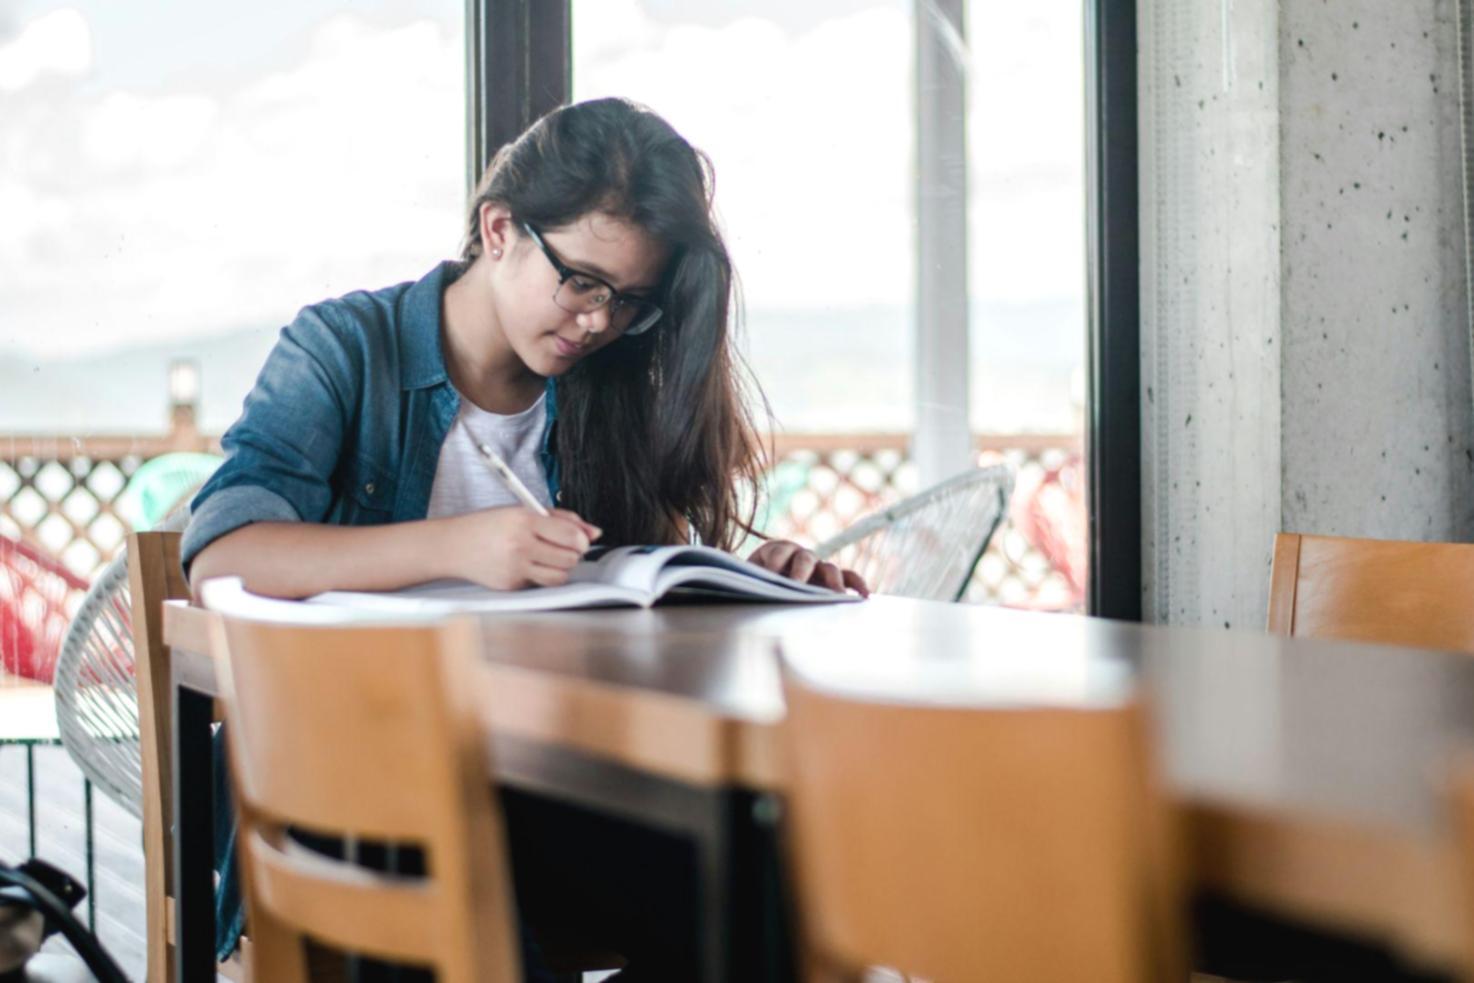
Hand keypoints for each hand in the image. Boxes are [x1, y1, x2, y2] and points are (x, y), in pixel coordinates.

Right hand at [447, 506, 600, 589]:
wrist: (453, 546)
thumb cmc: (488, 526)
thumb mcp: (522, 512)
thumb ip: (561, 519)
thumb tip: (594, 532)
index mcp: (524, 520)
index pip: (570, 535)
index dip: (582, 540)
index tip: (580, 540)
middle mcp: (520, 544)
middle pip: (570, 558)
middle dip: (572, 554)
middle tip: (562, 547)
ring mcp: (515, 568)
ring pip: (560, 576)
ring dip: (561, 568)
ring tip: (548, 557)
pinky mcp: (511, 585)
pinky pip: (541, 584)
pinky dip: (541, 576)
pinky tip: (528, 565)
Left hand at [747, 539, 868, 595]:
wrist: (761, 584)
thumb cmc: (753, 584)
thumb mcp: (748, 580)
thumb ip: (750, 582)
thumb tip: (748, 591)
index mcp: (775, 550)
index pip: (778, 552)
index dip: (775, 561)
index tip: (770, 573)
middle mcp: (799, 555)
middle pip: (805, 559)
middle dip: (801, 571)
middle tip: (797, 585)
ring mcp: (817, 566)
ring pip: (830, 569)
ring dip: (833, 581)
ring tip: (837, 595)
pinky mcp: (830, 579)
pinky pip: (848, 578)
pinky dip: (857, 584)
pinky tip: (864, 596)